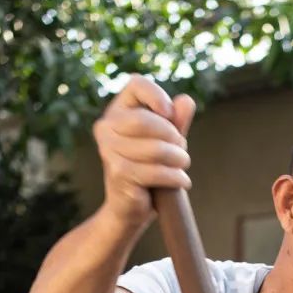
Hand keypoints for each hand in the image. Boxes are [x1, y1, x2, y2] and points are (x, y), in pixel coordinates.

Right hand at [93, 75, 195, 231]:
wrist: (130, 207)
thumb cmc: (148, 169)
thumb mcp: (165, 141)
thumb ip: (176, 121)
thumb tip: (187, 101)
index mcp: (116, 111)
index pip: (136, 84)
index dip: (158, 95)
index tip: (171, 116)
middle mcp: (106, 127)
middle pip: (147, 120)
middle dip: (172, 136)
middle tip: (182, 151)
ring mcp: (108, 151)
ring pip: (155, 149)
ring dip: (178, 159)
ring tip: (183, 166)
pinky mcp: (118, 173)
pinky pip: (156, 171)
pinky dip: (176, 177)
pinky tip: (183, 181)